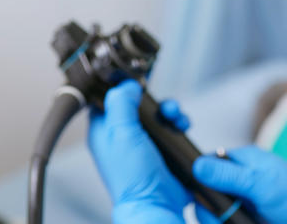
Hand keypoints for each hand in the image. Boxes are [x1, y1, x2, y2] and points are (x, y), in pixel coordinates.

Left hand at [89, 81, 189, 222]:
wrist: (157, 202)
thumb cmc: (133, 176)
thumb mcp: (122, 132)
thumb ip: (121, 103)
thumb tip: (127, 86)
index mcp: (104, 131)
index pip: (108, 100)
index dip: (121, 89)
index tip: (135, 84)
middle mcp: (122, 137)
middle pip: (137, 105)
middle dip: (153, 102)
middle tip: (161, 106)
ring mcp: (142, 144)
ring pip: (155, 116)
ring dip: (168, 111)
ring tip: (175, 116)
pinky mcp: (160, 151)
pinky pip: (170, 129)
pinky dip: (177, 124)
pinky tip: (181, 126)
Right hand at [193, 146, 286, 223]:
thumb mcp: (261, 184)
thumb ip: (229, 175)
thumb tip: (197, 165)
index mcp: (239, 161)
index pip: (204, 164)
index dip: (197, 179)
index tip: (200, 194)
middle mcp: (234, 181)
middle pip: (202, 192)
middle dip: (208, 207)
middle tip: (225, 215)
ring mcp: (236, 201)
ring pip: (210, 212)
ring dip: (216, 219)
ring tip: (235, 220)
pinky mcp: (239, 218)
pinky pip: (221, 221)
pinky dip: (222, 223)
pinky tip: (236, 223)